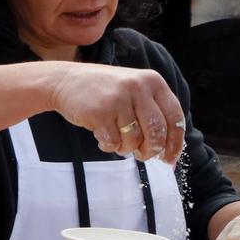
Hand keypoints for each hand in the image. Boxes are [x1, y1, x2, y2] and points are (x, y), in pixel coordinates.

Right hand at [47, 62, 184, 163]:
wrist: (63, 81)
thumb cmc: (103, 91)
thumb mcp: (133, 90)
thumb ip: (153, 113)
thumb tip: (169, 154)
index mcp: (152, 81)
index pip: (175, 117)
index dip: (175, 142)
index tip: (169, 158)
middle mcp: (137, 87)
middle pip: (157, 132)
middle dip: (151, 150)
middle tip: (143, 155)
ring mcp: (117, 99)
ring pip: (134, 140)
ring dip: (126, 148)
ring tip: (117, 140)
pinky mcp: (99, 112)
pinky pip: (113, 142)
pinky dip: (109, 146)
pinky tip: (102, 137)